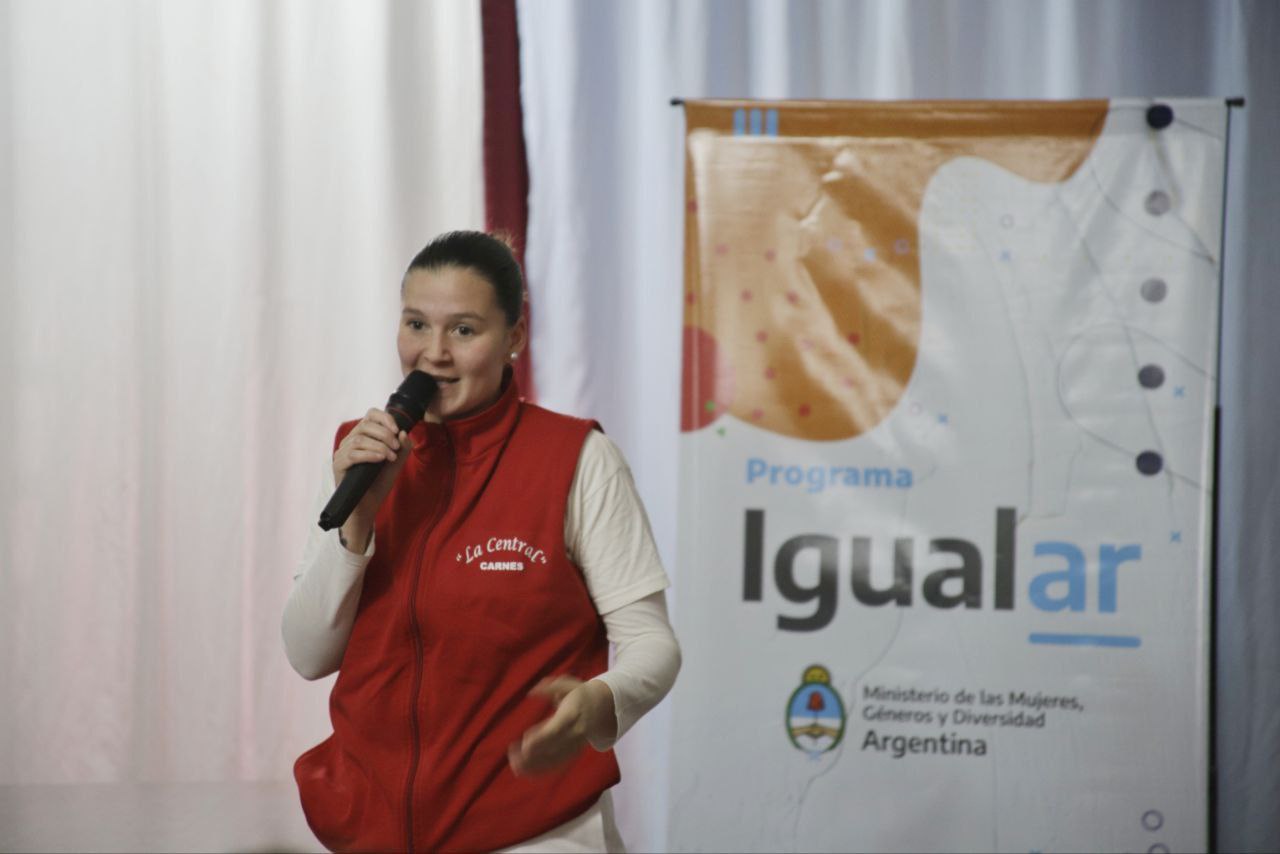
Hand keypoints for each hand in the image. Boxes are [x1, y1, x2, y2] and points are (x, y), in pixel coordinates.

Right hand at [332, 408, 413, 551]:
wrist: (368, 505)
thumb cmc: (379, 483)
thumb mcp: (396, 464)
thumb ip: (403, 448)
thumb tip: (404, 432)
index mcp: (364, 435)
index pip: (370, 415)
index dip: (384, 418)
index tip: (397, 430)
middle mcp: (350, 441)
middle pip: (365, 425)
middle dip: (385, 435)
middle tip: (396, 448)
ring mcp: (343, 452)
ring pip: (359, 439)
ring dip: (379, 446)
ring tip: (390, 457)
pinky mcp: (339, 465)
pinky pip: (352, 454)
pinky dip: (369, 454)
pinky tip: (381, 459)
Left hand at [508, 676, 615, 776]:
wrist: (605, 707)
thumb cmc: (580, 693)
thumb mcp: (567, 684)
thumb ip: (549, 687)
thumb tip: (532, 692)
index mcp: (572, 714)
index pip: (556, 730)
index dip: (540, 739)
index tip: (524, 743)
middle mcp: (575, 733)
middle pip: (553, 748)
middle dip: (532, 755)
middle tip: (512, 755)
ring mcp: (575, 745)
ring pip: (554, 760)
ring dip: (534, 766)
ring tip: (515, 766)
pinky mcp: (574, 753)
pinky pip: (557, 765)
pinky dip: (542, 770)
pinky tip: (526, 771)